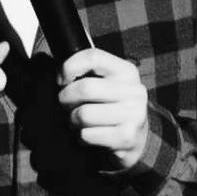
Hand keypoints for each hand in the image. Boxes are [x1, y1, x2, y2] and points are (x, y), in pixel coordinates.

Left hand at [57, 48, 148, 168]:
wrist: (135, 138)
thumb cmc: (113, 108)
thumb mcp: (108, 84)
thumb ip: (88, 73)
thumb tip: (61, 75)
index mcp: (126, 71)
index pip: (93, 57)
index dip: (69, 67)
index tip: (61, 80)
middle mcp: (134, 90)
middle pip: (85, 88)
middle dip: (66, 98)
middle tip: (66, 104)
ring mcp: (133, 114)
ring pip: (84, 114)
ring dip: (72, 120)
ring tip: (77, 121)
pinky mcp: (126, 137)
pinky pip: (87, 134)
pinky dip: (80, 136)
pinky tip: (88, 134)